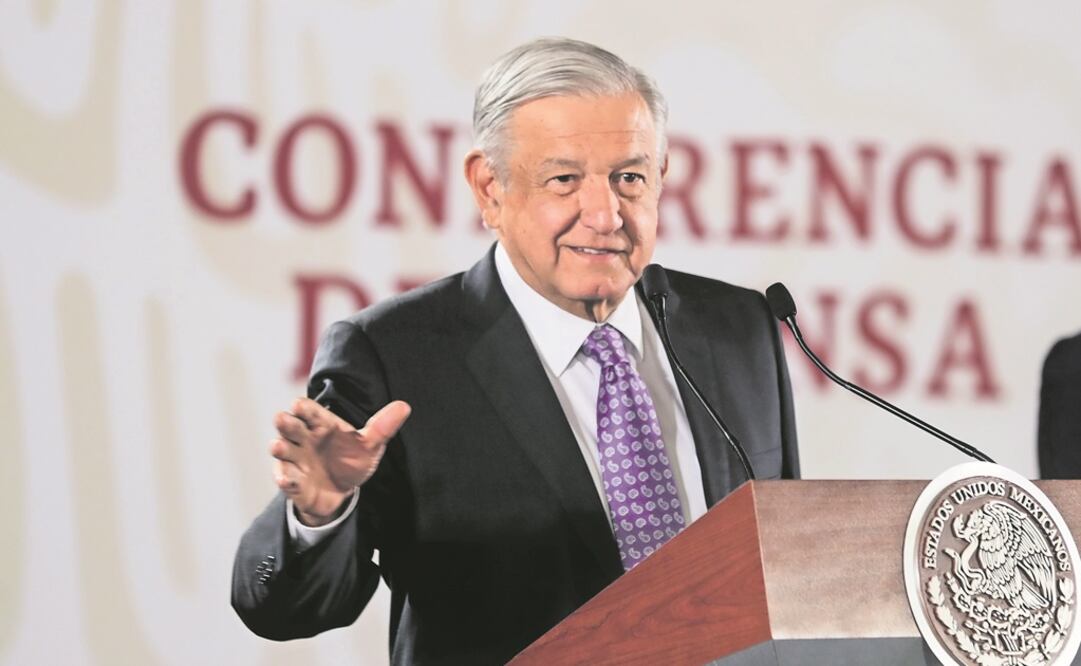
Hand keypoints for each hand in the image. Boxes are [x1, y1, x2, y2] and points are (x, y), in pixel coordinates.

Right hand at [269, 397, 410, 525]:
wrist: (342, 492)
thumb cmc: (351, 460)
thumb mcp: (370, 445)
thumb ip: (383, 427)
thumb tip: (405, 406)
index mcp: (322, 424)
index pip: (309, 411)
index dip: (303, 407)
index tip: (299, 404)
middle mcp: (304, 438)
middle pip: (290, 426)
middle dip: (286, 422)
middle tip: (282, 418)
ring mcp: (296, 459)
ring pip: (282, 450)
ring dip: (279, 448)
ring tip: (279, 446)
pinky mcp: (293, 482)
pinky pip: (286, 479)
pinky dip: (286, 479)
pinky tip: (287, 479)